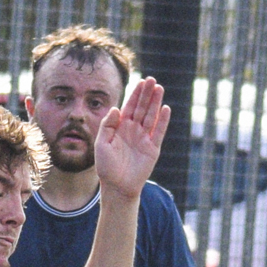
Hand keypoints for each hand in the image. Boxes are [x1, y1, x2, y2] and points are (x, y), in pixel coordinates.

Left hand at [94, 75, 169, 194]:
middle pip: (142, 108)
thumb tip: (116, 109)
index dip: (135, 94)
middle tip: (152, 80)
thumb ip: (107, 126)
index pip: (130, 107)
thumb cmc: (106, 167)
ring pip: (151, 116)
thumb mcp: (101, 144)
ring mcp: (144, 138)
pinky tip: (165, 108)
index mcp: (120, 127)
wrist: (117, 186)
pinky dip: (162, 120)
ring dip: (155, 103)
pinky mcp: (153, 148)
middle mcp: (133, 130)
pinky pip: (158, 132)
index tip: (141, 82)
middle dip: (147, 94)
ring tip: (159, 89)